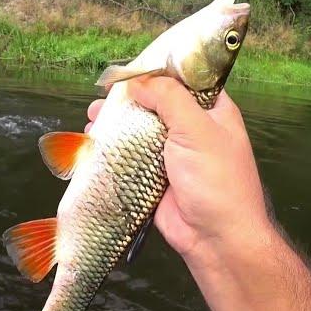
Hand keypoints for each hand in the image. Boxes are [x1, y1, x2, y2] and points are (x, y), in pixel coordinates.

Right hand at [85, 76, 268, 260]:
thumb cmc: (216, 180)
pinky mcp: (153, 175)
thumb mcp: (196, 128)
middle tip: (105, 95)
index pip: (182, 80)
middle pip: (155, 104)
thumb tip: (137, 82)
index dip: (155, 72)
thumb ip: (168, 98)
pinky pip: (129, 156)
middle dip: (128, 99)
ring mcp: (171, 154)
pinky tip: (94, 142)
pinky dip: (112, 148)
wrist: (215, 238)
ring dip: (116, 123)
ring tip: (93, 116)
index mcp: (211, 111)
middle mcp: (191, 129)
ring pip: (138, 130)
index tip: (128, 71)